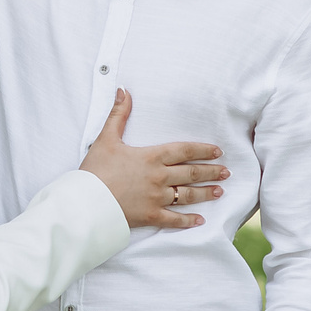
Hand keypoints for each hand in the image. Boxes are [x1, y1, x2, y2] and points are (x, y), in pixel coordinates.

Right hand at [79, 90, 227, 230]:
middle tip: (226, 172)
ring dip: (205, 193)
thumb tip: (124, 90)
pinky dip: (188, 221)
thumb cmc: (95, 170)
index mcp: (151, 157)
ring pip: (188, 195)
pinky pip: (174, 219)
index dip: (203, 150)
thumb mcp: (106, 139)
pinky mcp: (150, 216)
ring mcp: (156, 198)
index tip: (218, 151)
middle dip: (211, 172)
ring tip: (219, 191)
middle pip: (191, 173)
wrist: (85, 202)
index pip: (184, 151)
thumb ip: (118, 114)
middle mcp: (159, 177)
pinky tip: (201, 220)